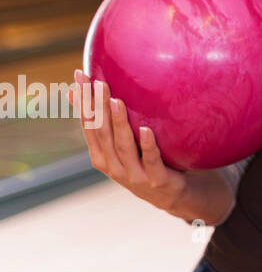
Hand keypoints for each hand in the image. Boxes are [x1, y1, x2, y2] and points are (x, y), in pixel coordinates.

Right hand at [69, 69, 187, 210]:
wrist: (171, 193)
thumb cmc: (143, 162)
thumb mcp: (121, 145)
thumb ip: (107, 124)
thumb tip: (82, 92)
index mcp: (101, 156)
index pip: (89, 125)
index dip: (82, 102)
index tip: (79, 77)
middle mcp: (113, 166)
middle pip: (102, 133)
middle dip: (98, 107)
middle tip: (98, 82)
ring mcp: (134, 174)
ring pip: (123, 145)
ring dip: (119, 122)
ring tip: (116, 100)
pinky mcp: (156, 178)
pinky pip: (151, 159)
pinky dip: (148, 144)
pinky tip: (146, 129)